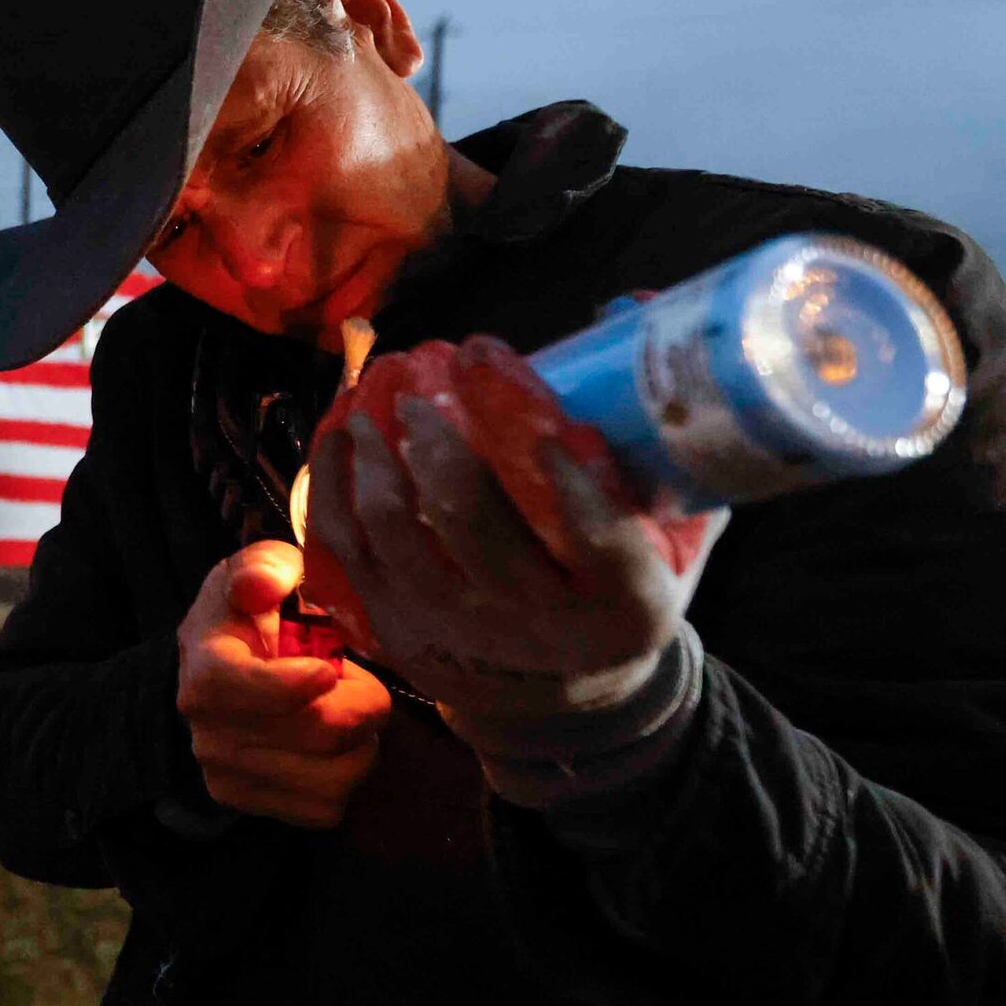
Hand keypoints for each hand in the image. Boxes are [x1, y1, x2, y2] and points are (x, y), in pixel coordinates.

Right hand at [176, 542, 391, 826]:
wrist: (211, 682)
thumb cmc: (245, 620)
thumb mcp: (253, 574)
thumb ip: (264, 567)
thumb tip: (263, 585)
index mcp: (206, 670)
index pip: (244, 690)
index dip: (295, 684)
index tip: (329, 667)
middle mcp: (209, 732)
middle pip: (315, 733)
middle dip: (361, 705)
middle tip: (360, 681)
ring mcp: (228, 776)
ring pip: (332, 780)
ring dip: (361, 745)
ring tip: (348, 714)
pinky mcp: (251, 805)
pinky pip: (326, 809)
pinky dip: (346, 779)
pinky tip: (335, 749)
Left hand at [303, 337, 725, 740]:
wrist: (566, 696)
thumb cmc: (617, 581)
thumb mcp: (672, 527)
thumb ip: (659, 431)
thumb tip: (632, 308)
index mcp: (627, 607)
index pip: (607, 550)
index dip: (581, 495)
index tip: (553, 432)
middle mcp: (541, 631)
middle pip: (480, 535)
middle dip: (442, 453)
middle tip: (419, 390)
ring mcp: (463, 637)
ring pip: (400, 542)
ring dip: (376, 464)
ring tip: (371, 407)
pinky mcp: (401, 634)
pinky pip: (347, 557)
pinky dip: (334, 492)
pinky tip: (338, 440)